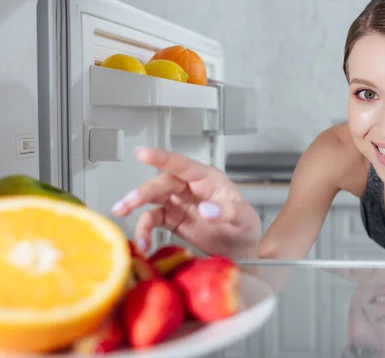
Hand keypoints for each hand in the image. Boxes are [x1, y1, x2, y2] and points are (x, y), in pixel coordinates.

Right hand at [111, 147, 261, 258]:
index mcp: (208, 179)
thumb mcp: (243, 218)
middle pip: (162, 182)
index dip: (162, 158)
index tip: (142, 153)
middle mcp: (190, 187)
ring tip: (121, 213)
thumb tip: (206, 209)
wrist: (241, 250)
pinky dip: (145, 228)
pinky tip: (142, 242)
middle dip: (143, 191)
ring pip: (153, 197)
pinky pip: (153, 219)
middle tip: (127, 203)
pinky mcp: (173, 219)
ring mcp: (180, 202)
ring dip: (135, 204)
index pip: (183, 165)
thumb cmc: (244, 227)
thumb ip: (226, 212)